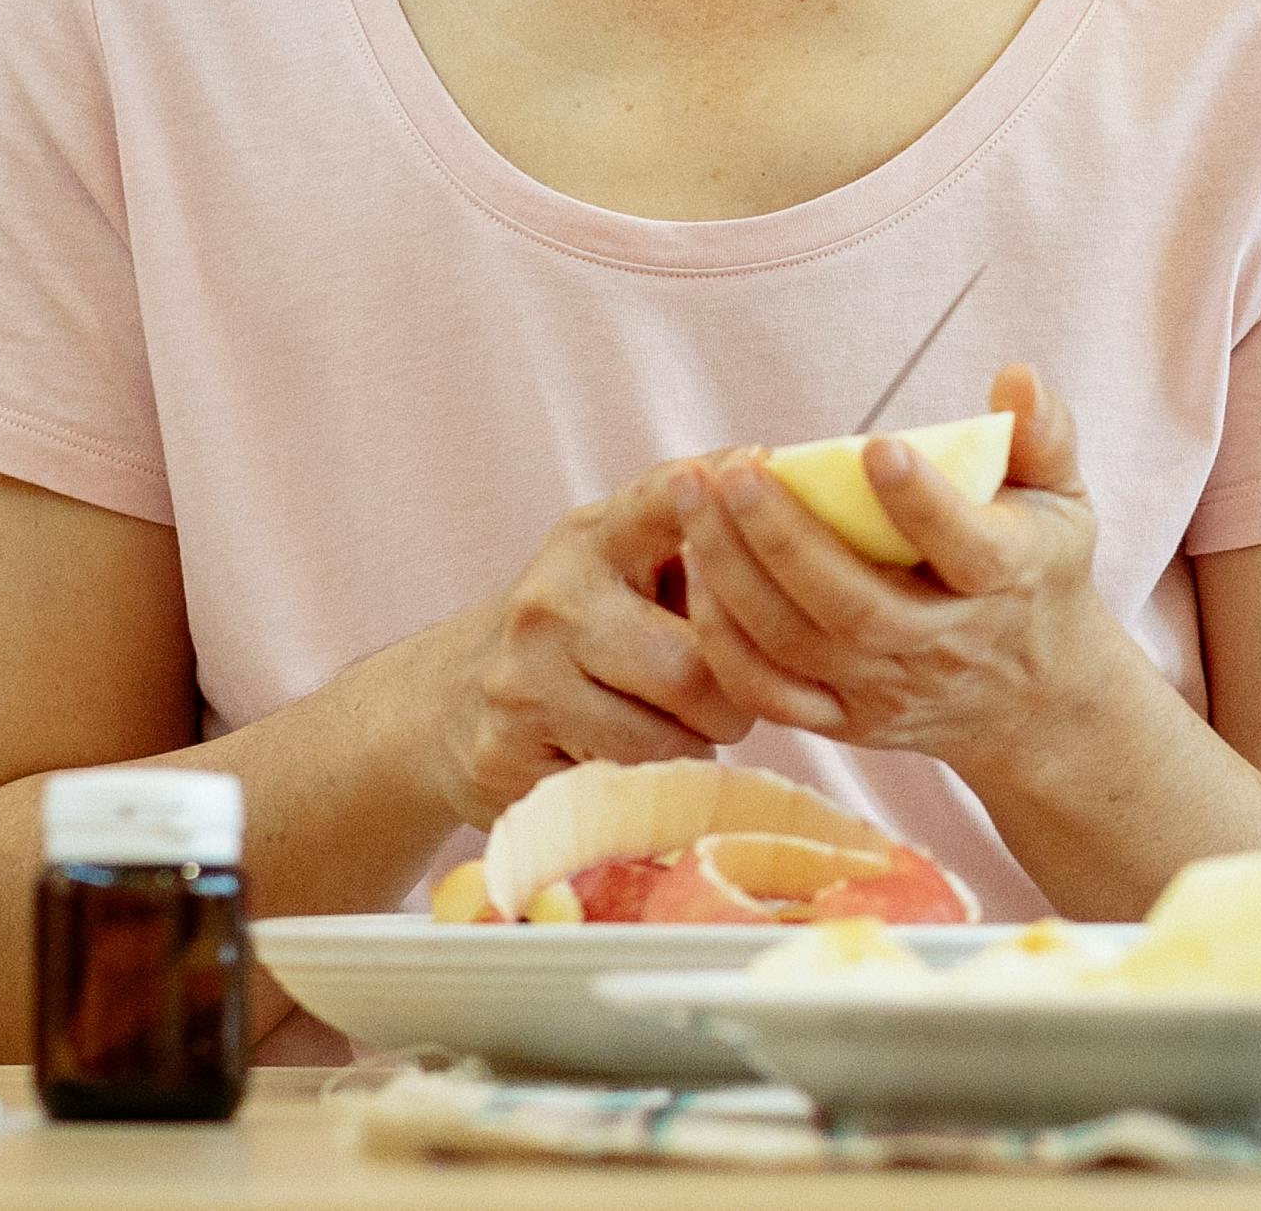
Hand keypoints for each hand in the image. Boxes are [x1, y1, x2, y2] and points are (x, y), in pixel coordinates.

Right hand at [409, 461, 756, 828]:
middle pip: (692, 666)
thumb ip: (703, 545)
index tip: (760, 474)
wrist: (445, 705)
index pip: (665, 500)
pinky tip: (620, 759)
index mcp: (594, 538)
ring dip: (691, 748)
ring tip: (675, 730)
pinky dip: (641, 783)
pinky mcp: (505, 755)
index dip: (718, 500)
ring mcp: (522, 680)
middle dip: (732, 700)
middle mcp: (553, 599)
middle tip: (728, 702)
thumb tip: (815, 519)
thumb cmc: (580, 632)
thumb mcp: (625, 570)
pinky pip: (618, 786)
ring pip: (663, 741)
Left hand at [672, 366, 1141, 770]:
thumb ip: (1044, 434)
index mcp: (1007, 578)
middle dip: (785, 537)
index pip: (967, 548)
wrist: (1035, 698)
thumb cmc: (1040, 573)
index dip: (920, 503)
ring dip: (735, 575)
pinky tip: (695, 574)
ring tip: (695, 502)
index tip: (874, 446)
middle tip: (735, 469)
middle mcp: (944, 644)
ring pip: (798, 645)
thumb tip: (1016, 376)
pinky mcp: (846, 720)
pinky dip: (723, 642)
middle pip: (856, 606)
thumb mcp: (1065, 500)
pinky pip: (770, 693)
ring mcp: (889, 688)